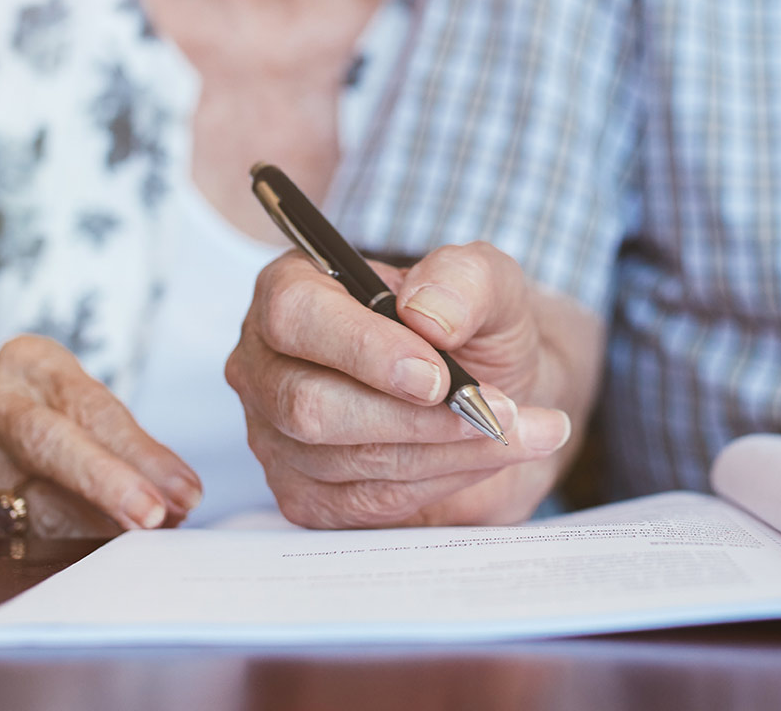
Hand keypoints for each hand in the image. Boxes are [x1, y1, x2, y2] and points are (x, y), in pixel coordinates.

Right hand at [0, 335, 201, 536]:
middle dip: (107, 484)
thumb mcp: (85, 405)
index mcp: (28, 361)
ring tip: (148, 535)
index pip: (90, 407)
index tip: (184, 490)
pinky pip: (23, 534)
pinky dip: (72, 544)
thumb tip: (182, 495)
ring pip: (36, 501)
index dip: (140, 452)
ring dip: (101, 527)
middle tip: (156, 516)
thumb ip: (129, 443)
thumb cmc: (55, 417)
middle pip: (49, 444)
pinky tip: (106, 550)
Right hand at [226, 242, 574, 528]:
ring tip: (512, 429)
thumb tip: (428, 314)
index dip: (363, 349)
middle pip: (311, 404)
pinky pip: (367, 502)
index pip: (295, 316)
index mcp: (293, 288)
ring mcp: (277, 437)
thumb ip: (465, 279)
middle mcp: (268, 364)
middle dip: (414, 416)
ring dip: (445, 450)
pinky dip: (440, 481)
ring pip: (346, 459)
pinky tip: (485, 456)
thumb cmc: (474, 329)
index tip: (437, 375)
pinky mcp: (306, 497)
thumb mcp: (488, 284)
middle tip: (494, 411)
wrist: (495, 392)